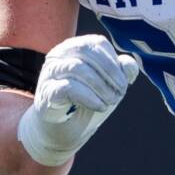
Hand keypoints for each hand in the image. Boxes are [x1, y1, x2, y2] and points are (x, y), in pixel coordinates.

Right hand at [15, 36, 140, 167]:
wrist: (62, 131)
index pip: (97, 43)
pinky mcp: (46, 93)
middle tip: (120, 91)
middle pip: (85, 50)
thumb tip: (128, 64)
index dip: (114, 62)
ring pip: (77, 67)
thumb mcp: (110, 86)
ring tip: (111, 101)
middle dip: (109, 70)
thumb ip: (123, 72)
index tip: (124, 82)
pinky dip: (89, 98)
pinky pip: (68, 88)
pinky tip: (100, 107)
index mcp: (74, 48)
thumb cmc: (86, 103)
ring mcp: (49, 73)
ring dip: (101, 86)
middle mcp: (58, 56)